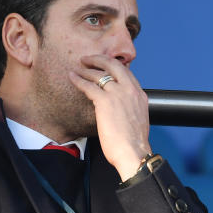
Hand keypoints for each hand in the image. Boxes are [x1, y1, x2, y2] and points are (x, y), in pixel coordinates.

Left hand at [69, 55, 151, 179]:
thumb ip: (131, 108)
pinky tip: (72, 77)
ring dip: (86, 69)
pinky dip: (78, 79)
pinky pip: (88, 85)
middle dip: (99, 59)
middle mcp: (130, 90)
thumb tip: (123, 109)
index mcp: (140, 95)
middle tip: (88, 59)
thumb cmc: (134, 143)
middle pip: (114, 65)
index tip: (104, 65)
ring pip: (99, 74)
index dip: (113, 66)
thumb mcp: (139, 120)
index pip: (126, 73)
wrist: (133, 152)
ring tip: (78, 68)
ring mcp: (118, 94)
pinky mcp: (105, 101)